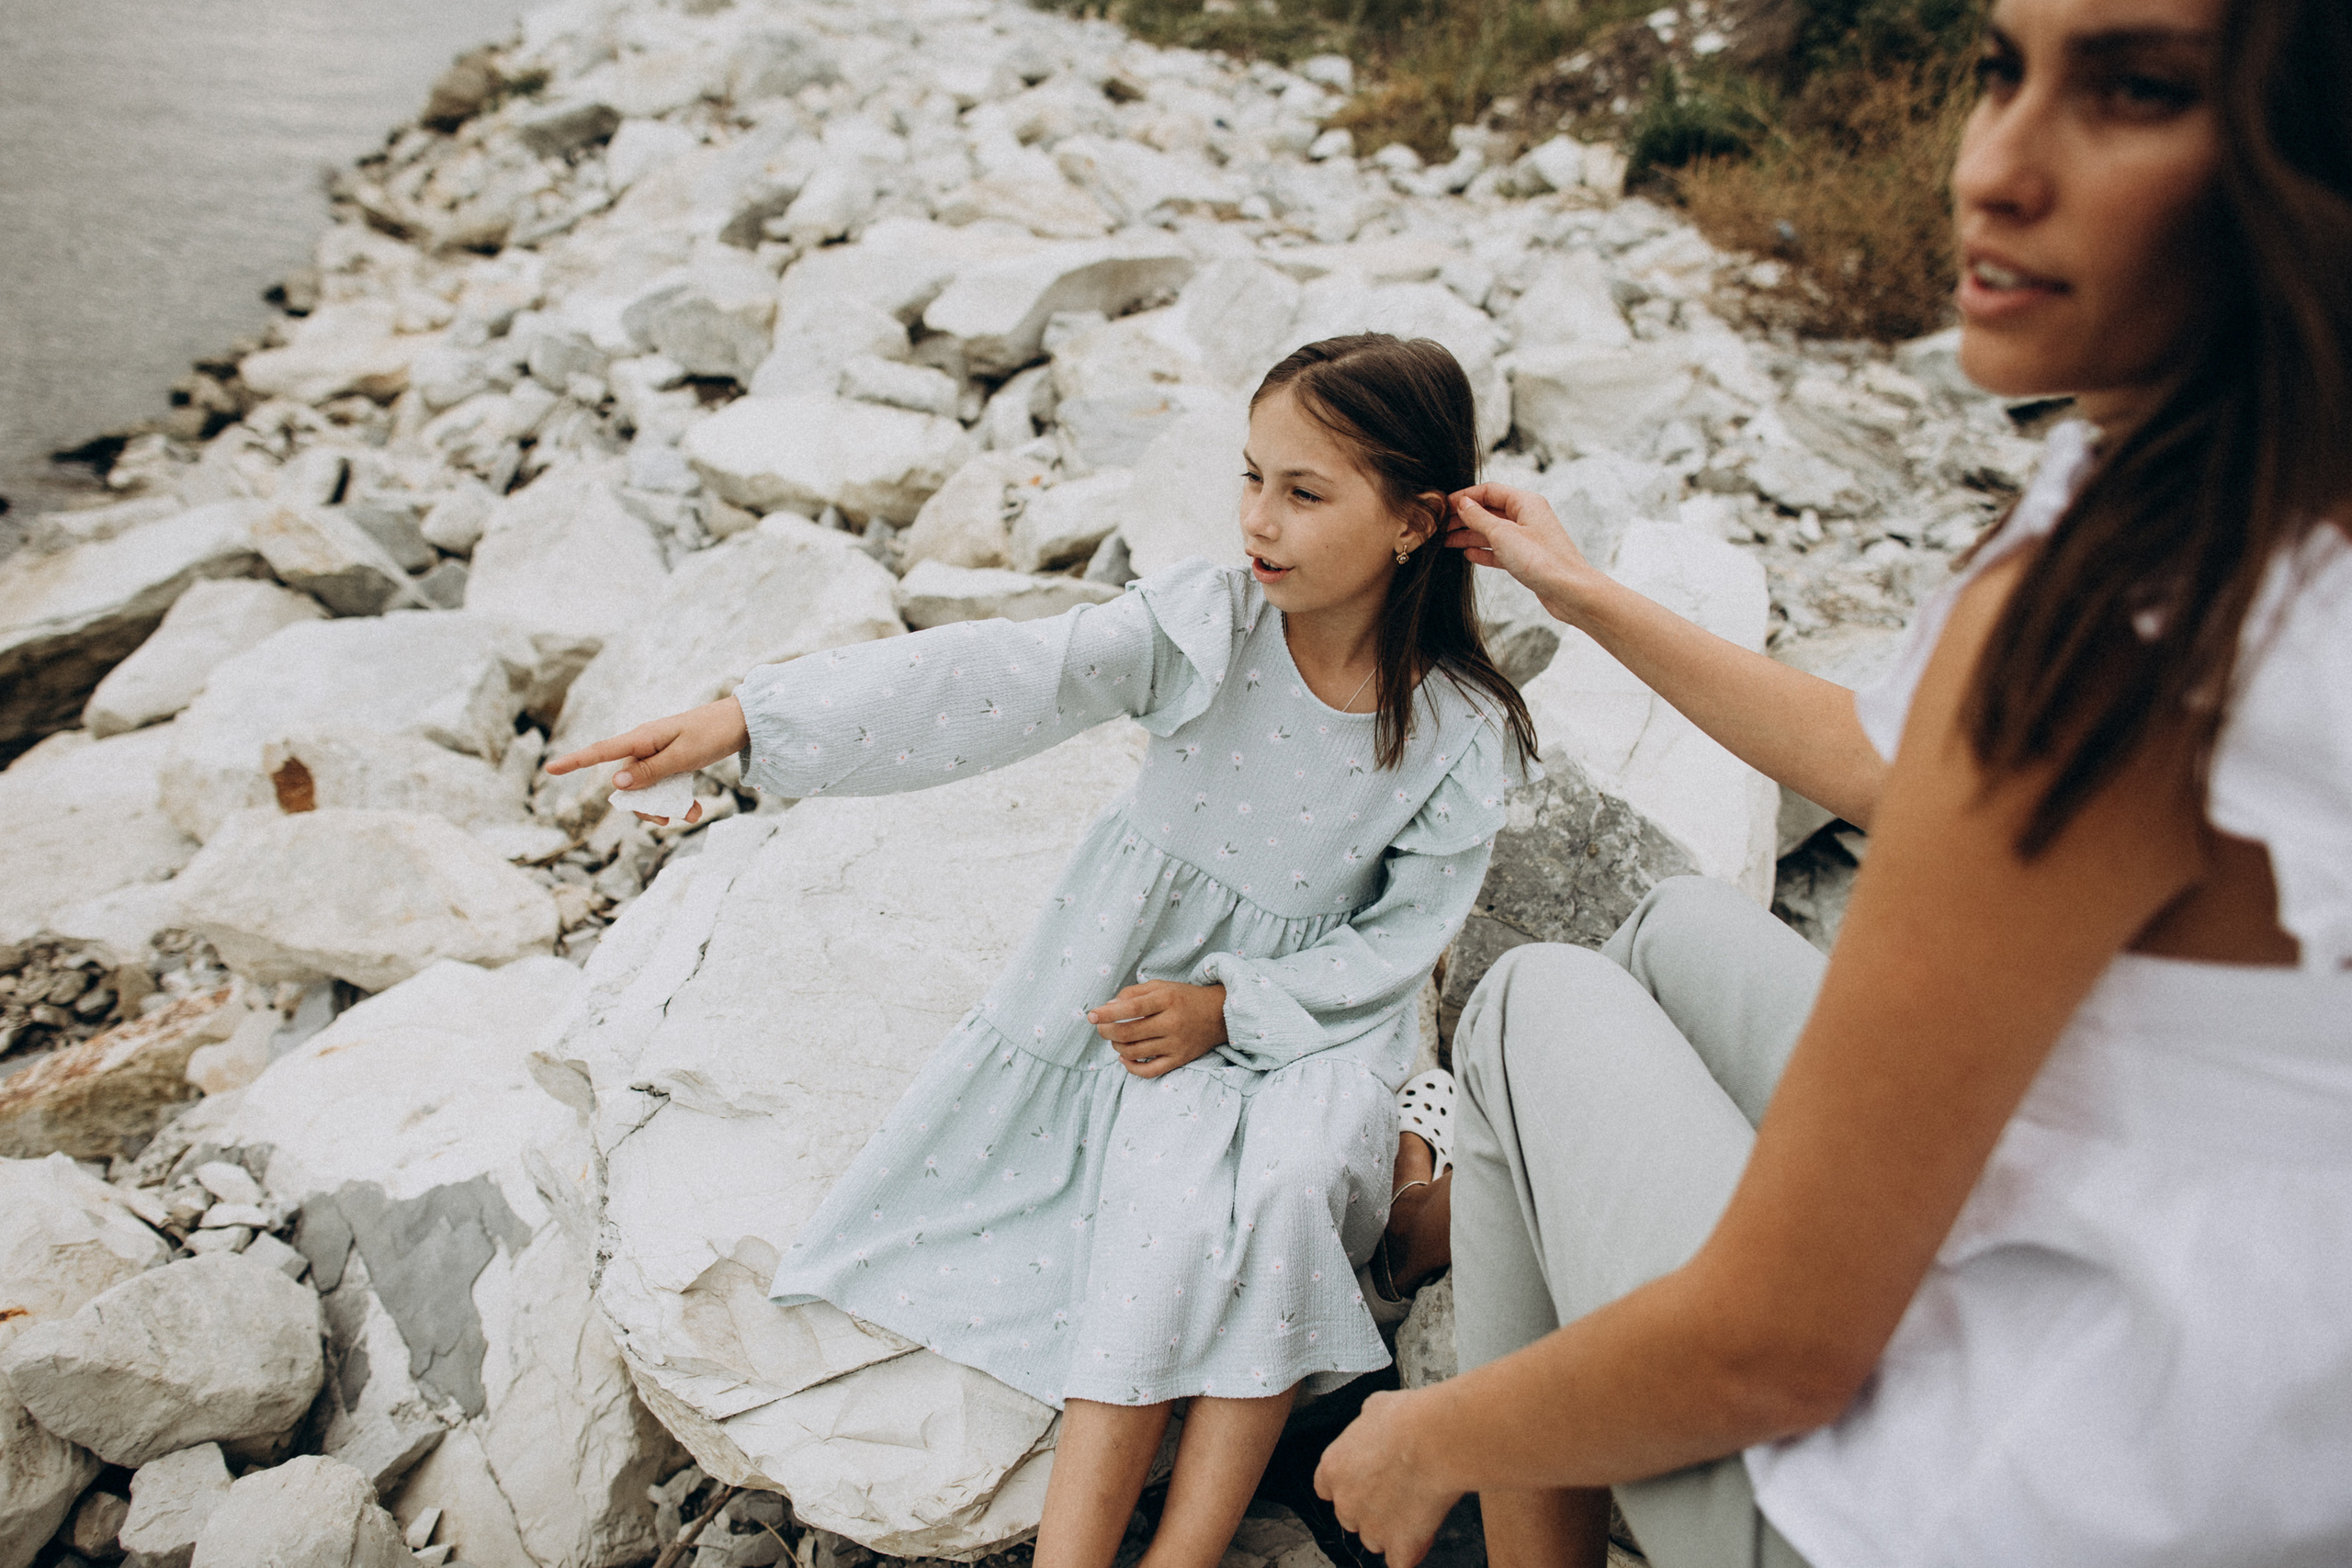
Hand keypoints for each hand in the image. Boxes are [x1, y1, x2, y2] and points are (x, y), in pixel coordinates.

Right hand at [544, 697, 747, 824]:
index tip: (550, 770)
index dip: (575, 762)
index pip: (601, 751)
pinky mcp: (672, 760)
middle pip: (626, 782)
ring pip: (646, 787)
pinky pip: (664, 783)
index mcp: (642, 738)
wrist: (743, 723)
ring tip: (691, 815)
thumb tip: (614, 783)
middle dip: (642, 805)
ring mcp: (659, 753)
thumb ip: (650, 771)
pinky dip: (677, 798)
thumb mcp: (683, 756)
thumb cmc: (712, 734)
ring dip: (664, 805)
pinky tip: (696, 809)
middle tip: (665, 819)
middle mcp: (645, 746)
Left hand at [1086, 981, 1226, 1077]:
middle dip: (1107, 1031)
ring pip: (1134, 1051)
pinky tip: (1125, 1058)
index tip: (1091, 1016)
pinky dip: (1131, 1067)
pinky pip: (1149, 1071)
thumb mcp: (1161, 986)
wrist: (1220, 1014)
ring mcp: (1176, 1044)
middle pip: (1128, 1033)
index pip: (1131, 1007)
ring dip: (1116, 1046)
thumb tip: (1107, 1007)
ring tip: (1116, 1039)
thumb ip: (1133, 993)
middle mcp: (1171, 1022)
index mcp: (1166, 999)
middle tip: (1100, 1028)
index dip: (1107, 1013)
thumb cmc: (1184, 998)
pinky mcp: (1179, 1060)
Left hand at [1315, 1388, 1463, 1567]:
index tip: (1366, 1481)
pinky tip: (1422, 1537)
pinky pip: (1400, 1562)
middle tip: (1399, 1490)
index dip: (1349, 1486)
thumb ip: (1366, 1425)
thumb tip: (1373, 1421)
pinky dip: (1411, 1552)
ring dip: (1393, 1530)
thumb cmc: (1408, 1418)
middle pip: (1352, 1517)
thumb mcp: (1375, 1406)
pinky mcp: (1399, 1546)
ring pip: (1376, 1540)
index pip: (1327, 1489)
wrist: (1433, 1440)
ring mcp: (1371, 1528)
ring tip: (1418, 1506)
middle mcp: (1345, 1502)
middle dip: (1372, 1508)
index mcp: (1333, 1468)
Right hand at [1446, 484, 1604, 624]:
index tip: (1443, 506)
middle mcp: (1527, 517)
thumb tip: (1462, 503)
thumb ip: (1479, 518)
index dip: (1465, 497)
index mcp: (1526, 502)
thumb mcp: (1503, 535)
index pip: (1489, 491)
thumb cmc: (1542, 561)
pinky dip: (1484, 551)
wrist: (1569, 591)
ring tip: (1446, 541)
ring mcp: (1527, 538)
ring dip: (1469, 535)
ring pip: (1492, 531)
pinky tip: (1469, 554)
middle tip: (1440, 525)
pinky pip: (1500, 549)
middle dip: (1464, 517)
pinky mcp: (1527, 558)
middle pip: (1489, 510)